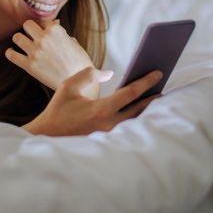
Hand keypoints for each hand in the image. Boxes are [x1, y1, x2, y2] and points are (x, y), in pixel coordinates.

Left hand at [5, 19, 96, 93]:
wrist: (80, 83)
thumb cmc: (79, 63)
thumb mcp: (74, 43)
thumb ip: (61, 33)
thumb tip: (54, 22)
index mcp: (56, 30)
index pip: (42, 21)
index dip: (44, 28)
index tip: (45, 34)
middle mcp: (44, 39)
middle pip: (27, 25)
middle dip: (29, 30)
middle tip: (32, 37)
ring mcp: (36, 52)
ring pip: (16, 37)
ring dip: (20, 40)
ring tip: (24, 45)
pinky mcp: (29, 66)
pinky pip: (11, 55)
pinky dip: (10, 53)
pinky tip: (13, 53)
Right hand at [22, 67, 162, 135]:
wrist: (48, 137)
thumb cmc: (58, 110)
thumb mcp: (69, 86)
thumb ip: (89, 74)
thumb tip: (110, 74)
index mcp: (101, 110)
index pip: (130, 93)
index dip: (146, 81)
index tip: (158, 72)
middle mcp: (109, 124)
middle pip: (139, 109)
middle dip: (153, 96)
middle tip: (164, 84)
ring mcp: (109, 135)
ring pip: (135, 120)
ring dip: (146, 108)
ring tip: (156, 95)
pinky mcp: (107, 140)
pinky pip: (127, 126)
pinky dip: (136, 116)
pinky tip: (140, 108)